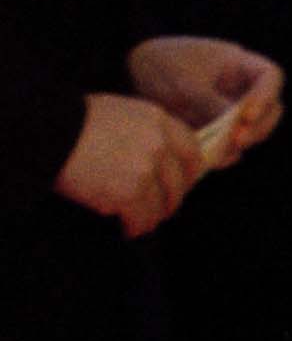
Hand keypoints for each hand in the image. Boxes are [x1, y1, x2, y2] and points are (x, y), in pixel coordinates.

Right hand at [54, 90, 205, 236]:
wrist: (50, 132)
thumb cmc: (77, 122)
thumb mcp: (121, 113)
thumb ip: (147, 132)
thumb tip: (163, 160)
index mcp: (158, 120)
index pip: (192, 151)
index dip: (188, 174)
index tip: (181, 186)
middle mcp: (159, 144)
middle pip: (179, 185)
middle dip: (168, 201)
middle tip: (156, 209)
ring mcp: (146, 170)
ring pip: (161, 207)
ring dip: (148, 217)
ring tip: (135, 219)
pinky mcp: (129, 193)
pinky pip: (141, 221)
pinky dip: (133, 227)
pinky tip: (124, 227)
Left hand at [129, 34, 283, 158]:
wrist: (131, 73)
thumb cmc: (161, 65)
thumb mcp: (186, 83)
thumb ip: (212, 104)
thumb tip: (237, 133)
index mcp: (237, 64)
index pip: (270, 76)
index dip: (266, 96)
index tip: (246, 114)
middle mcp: (241, 87)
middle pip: (271, 109)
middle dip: (259, 127)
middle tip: (238, 140)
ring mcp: (232, 109)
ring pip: (254, 130)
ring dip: (242, 143)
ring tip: (221, 151)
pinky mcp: (218, 129)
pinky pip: (232, 144)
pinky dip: (226, 153)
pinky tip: (213, 159)